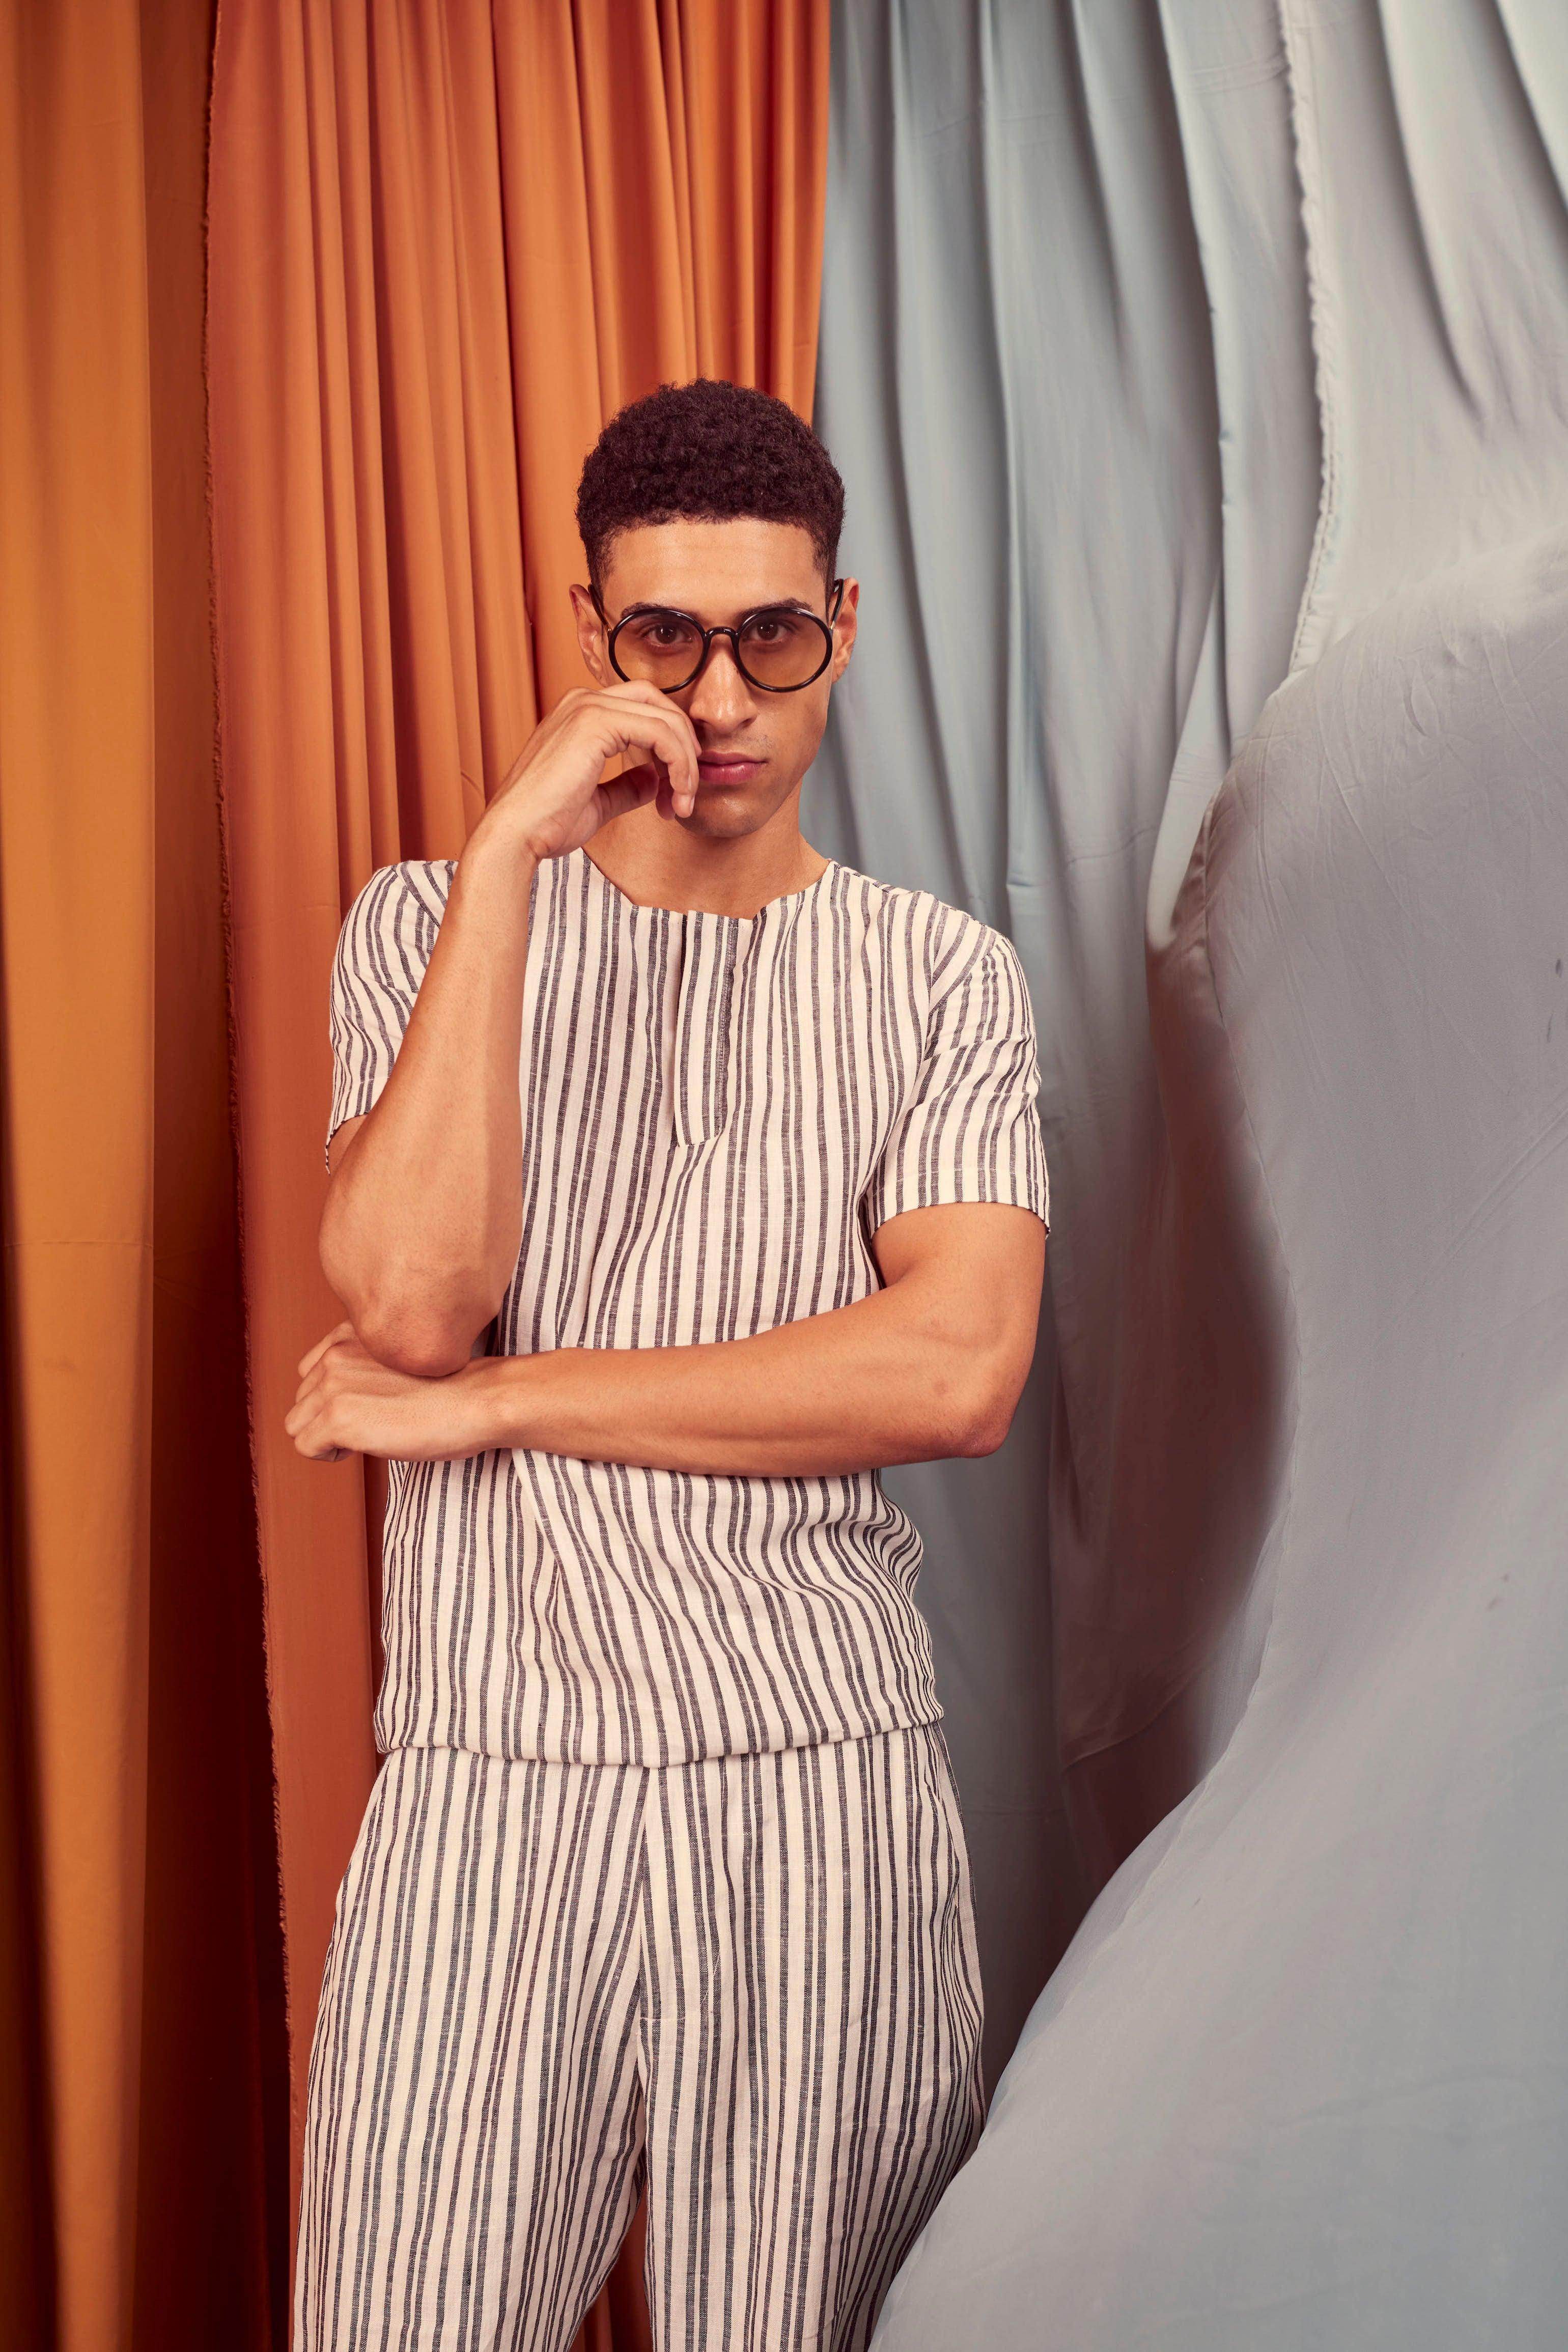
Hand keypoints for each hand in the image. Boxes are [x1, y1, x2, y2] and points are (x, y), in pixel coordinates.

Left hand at [285, 1321, 496, 1462]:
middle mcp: (336, 1354)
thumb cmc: (454, 1386)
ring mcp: (334, 1385)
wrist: (479, 1399)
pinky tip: (366, 1445)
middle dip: (329, 1419)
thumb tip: (342, 1397)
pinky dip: (330, 1455)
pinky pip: (305, 1447)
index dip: (333, 1397)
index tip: (367, 1405)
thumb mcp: (399, 1358)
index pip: (309, 1371)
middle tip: (374, 1423)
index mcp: (351, 1334)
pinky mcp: (337, 1417)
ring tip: (369, 1434)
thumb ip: (364, 1363)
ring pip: (297, 1425)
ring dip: (327, 1437)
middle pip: (301, 1401)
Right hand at [469, 681, 702, 870]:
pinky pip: (660, 732)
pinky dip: (679, 764)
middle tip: (689, 791)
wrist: (517, 835)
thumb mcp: (598, 801)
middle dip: (685, 745)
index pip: (644, 710)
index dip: (671, 746)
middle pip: (659, 704)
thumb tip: (655, 778)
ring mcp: (588, 707)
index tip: (676, 792)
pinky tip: (675, 795)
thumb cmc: (548, 823)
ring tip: (683, 804)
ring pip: (665, 719)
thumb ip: (627, 785)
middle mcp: (583, 700)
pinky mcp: (594, 723)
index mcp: (580, 713)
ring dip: (686, 763)